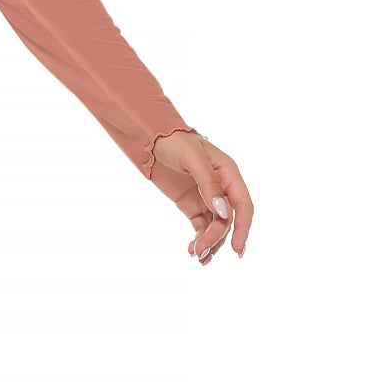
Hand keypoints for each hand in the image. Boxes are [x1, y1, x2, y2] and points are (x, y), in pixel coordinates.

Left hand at [148, 130, 252, 264]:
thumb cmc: (174, 140)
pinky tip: (192, 249)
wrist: (149, 138)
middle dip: (216, 237)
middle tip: (200, 251)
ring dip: (209, 243)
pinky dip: (199, 238)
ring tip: (197, 255)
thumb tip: (224, 212)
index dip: (243, 228)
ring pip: (216, 227)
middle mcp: (222, 188)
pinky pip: (201, 226)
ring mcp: (207, 198)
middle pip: (227, 220)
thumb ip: (209, 183)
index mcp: (229, 174)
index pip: (243, 206)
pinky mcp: (192, 205)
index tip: (236, 250)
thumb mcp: (192, 157)